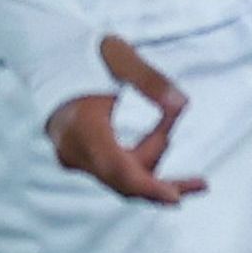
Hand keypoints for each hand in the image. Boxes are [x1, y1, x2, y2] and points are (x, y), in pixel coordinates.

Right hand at [47, 37, 204, 204]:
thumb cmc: (87, 53)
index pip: (117, 168)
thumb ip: (151, 80)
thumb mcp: (121, 55)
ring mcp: (74, 157)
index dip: (147, 187)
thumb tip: (181, 105)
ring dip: (152, 155)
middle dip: (163, 177)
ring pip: (122, 178)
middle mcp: (74, 149)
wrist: (50, 58)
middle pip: (124, 180)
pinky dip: (140, 163)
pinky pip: (114, 173)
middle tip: (201, 184)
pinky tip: (166, 152)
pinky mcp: (79, 158)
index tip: (175, 199)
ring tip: (168, 120)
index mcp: (82, 126)